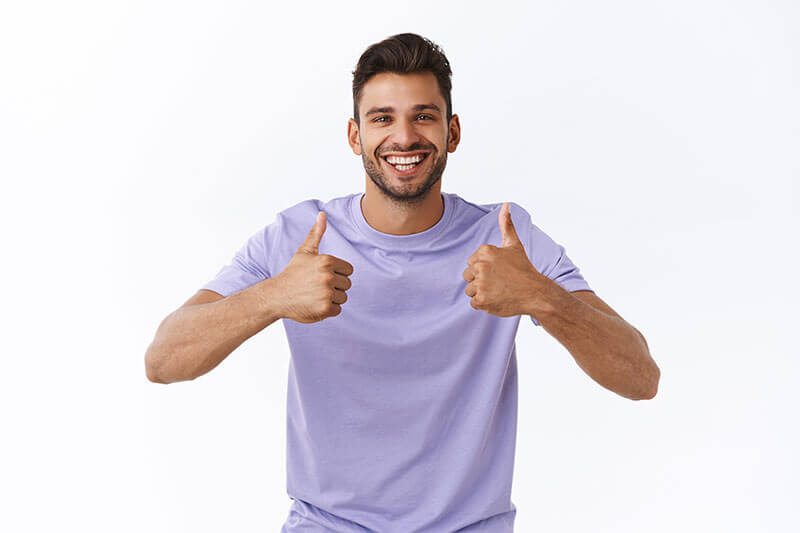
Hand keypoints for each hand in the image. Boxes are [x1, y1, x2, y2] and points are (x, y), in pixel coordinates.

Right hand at [273, 211, 353, 322]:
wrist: (276, 295)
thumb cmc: (292, 273)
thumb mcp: (304, 252)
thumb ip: (316, 233)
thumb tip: (322, 214)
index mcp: (326, 261)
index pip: (349, 270)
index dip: (337, 273)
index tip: (322, 275)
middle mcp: (327, 276)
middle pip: (347, 284)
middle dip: (335, 287)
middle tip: (316, 286)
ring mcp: (326, 293)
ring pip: (343, 297)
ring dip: (332, 299)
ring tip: (315, 295)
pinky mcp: (325, 309)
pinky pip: (338, 310)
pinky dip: (328, 310)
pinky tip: (314, 304)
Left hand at [462, 202, 542, 316]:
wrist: (535, 293)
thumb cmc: (523, 269)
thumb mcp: (514, 244)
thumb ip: (506, 224)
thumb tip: (506, 204)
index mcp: (485, 251)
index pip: (471, 262)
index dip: (484, 268)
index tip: (498, 271)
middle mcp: (481, 266)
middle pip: (468, 276)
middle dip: (480, 280)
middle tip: (498, 282)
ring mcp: (481, 284)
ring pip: (470, 290)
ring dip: (481, 292)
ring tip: (498, 290)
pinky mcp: (482, 300)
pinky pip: (473, 302)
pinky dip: (484, 303)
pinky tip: (497, 299)